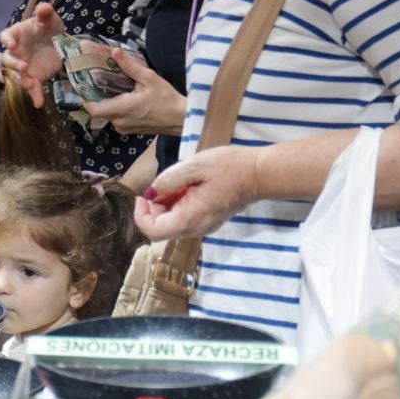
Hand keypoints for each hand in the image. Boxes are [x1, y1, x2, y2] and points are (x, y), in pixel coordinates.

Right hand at [0, 2, 67, 107]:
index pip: (6, 36)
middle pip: (7, 59)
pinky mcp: (35, 77)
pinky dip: (34, 95)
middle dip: (13, 64)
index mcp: (17, 35)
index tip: (12, 44)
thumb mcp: (49, 19)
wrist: (61, 44)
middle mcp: (17, 52)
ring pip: (17, 75)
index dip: (6, 40)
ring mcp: (24, 66)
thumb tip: (44, 7)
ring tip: (31, 84)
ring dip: (22, 80)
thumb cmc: (49, 28)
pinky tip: (38, 103)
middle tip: (23, 66)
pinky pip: (32, 88)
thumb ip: (45, 13)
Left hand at [82, 42, 185, 135]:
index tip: (85, 84)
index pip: (93, 109)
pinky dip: (115, 108)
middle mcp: (119, 122)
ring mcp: (124, 128)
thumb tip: (114, 52)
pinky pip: (116, 118)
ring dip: (107, 102)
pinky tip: (122, 96)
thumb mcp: (149, 79)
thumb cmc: (166, 98)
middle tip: (97, 80)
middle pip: (98, 110)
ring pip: (107, 114)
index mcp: (122, 109)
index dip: (85, 98)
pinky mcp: (129, 130)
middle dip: (96, 96)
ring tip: (110, 86)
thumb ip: (130, 66)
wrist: (181, 118)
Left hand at [133, 146, 259, 240]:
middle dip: (154, 206)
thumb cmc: (228, 167)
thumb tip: (149, 193)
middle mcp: (195, 229)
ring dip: (166, 205)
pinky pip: (183, 219)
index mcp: (190, 218)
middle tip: (165, 184)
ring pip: (171, 223)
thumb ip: (168, 181)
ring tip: (180, 183)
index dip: (141, 215)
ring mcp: (203, 227)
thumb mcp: (194, 166)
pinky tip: (188, 188)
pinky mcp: (207, 222)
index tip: (143, 195)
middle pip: (160, 227)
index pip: (153, 232)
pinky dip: (177, 205)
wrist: (258, 174)